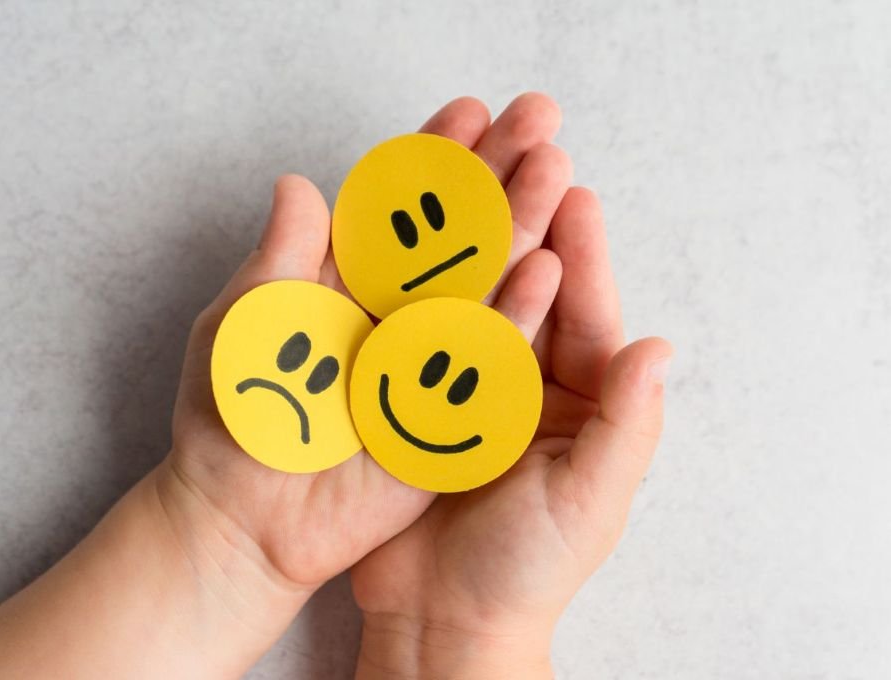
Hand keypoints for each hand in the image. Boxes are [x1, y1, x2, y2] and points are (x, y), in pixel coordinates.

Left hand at [157, 94, 568, 672]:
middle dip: (495, 173)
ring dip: (518, 225)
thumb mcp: (245, 320)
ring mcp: (425, 360)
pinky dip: (516, 316)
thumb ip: (280, 255)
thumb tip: (300, 183)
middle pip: (455, 234)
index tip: (469, 112)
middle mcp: (395, 314)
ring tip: (555, 168)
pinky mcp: (444, 412)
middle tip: (539, 117)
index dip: (433, 160)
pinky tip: (547, 269)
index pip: (401, 208)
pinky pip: (486, 361)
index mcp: (347, 284)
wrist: (240, 514)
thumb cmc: (231, 415)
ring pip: (480, 285)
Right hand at [351, 97, 672, 678]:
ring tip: (463, 175)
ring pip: (471, 298)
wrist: (442, 621)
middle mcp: (524, 385)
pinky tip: (401, 240)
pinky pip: (417, 332)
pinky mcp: (412, 399)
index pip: (584, 316)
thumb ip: (627, 427)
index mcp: (580, 405)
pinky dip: (412, 286)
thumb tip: (659, 347)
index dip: (580, 252)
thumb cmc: (526, 572)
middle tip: (523, 150)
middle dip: (528, 220)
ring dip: (468, 237)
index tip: (572, 189)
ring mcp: (465, 387)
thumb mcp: (588, 502)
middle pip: (529, 290)